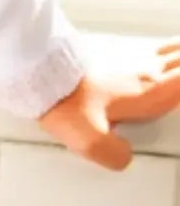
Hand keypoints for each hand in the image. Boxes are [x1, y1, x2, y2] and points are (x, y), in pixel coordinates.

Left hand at [38, 39, 179, 169]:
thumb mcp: (88, 137)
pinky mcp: (115, 47)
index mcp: (148, 91)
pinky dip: (169, 45)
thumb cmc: (63, 96)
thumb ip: (111, 153)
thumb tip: (125, 161)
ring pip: (172, 50)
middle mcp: (145, 69)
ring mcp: (131, 55)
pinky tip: (166, 47)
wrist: (38, 65)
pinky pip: (154, 44)